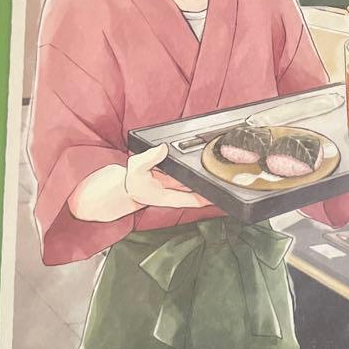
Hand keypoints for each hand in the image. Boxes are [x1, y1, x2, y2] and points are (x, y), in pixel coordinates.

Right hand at [69, 143, 209, 220]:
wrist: (122, 186)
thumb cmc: (129, 181)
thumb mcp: (137, 168)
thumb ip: (150, 158)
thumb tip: (163, 148)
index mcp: (166, 196)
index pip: (191, 200)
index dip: (206, 200)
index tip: (219, 197)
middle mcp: (172, 192)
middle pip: (196, 192)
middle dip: (209, 188)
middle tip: (225, 182)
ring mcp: (172, 186)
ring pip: (191, 183)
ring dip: (202, 179)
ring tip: (219, 173)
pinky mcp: (170, 178)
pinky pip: (184, 175)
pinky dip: (192, 172)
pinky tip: (202, 165)